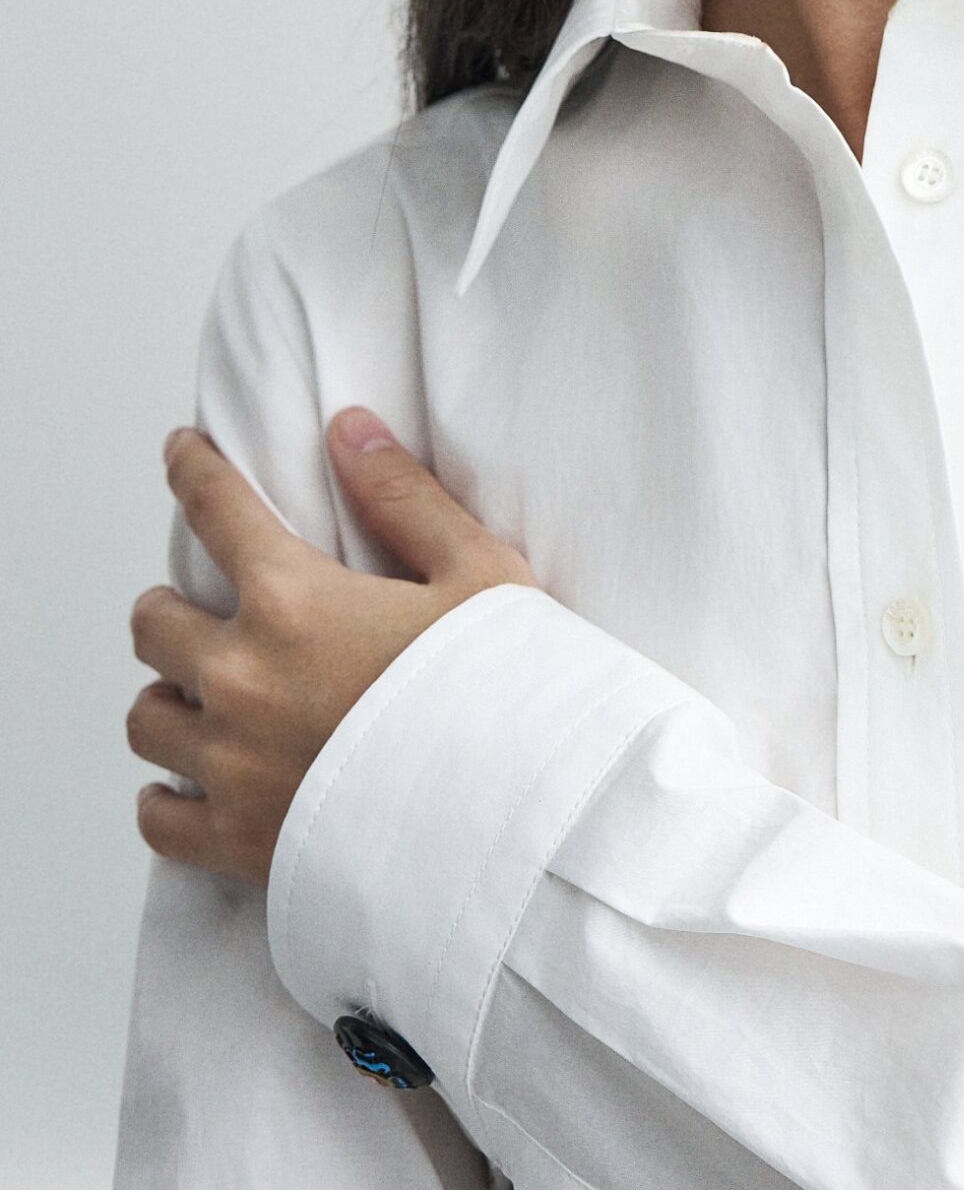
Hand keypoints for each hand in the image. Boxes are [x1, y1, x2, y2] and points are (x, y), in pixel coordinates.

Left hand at [127, 410, 537, 884]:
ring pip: (145, 719)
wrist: (511, 822)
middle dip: (173, 605)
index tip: (181, 452)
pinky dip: (166, 799)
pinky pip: (158, 819)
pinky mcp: (233, 842)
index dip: (191, 469)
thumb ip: (403, 497)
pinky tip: (189, 787)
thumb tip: (348, 427)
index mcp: (293, 601)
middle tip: (203, 607)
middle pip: (153, 623)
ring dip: (169, 698)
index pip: (215, 509)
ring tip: (201, 696)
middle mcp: (241, 678)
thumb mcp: (477, 573)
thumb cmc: (506, 695)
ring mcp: (229, 766)